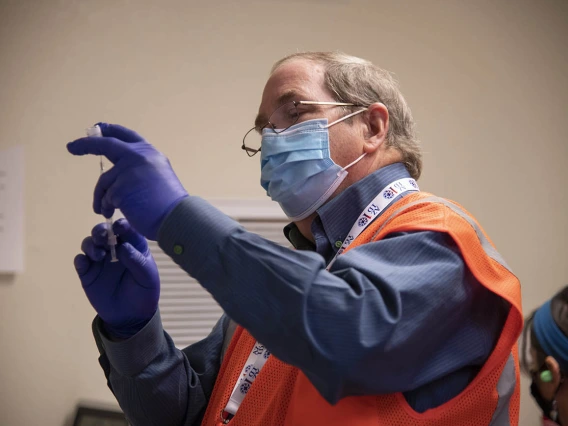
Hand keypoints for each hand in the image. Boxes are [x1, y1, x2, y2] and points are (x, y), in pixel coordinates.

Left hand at [67, 123, 187, 239]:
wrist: (177, 217)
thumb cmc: (169, 203)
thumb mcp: (157, 174)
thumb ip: (139, 167)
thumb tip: (116, 171)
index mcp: (149, 152)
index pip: (125, 135)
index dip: (109, 130)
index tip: (98, 128)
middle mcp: (138, 156)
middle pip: (105, 145)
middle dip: (86, 144)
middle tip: (72, 147)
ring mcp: (129, 171)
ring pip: (104, 181)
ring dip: (101, 196)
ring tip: (103, 209)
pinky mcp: (121, 188)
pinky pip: (106, 197)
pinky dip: (106, 206)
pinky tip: (112, 213)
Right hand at [74, 218, 159, 337]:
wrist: (131, 317)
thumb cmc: (144, 292)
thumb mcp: (147, 277)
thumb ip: (137, 261)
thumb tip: (122, 246)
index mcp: (133, 246)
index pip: (126, 229)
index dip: (121, 225)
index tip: (119, 227)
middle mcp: (114, 249)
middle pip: (104, 232)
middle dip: (101, 230)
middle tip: (102, 236)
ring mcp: (100, 260)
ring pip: (90, 243)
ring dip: (91, 244)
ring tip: (99, 255)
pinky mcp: (87, 273)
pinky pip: (80, 261)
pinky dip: (80, 259)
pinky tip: (84, 263)